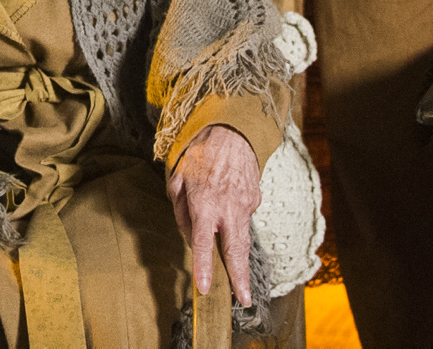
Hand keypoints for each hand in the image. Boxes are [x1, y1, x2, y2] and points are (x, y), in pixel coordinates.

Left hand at [168, 123, 260, 306]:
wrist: (232, 130)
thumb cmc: (199, 153)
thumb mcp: (178, 177)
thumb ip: (180, 208)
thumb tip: (187, 233)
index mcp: (204, 203)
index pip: (203, 242)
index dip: (204, 267)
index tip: (205, 288)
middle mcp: (228, 208)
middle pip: (235, 250)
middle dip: (240, 278)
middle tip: (244, 300)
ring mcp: (245, 204)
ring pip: (244, 239)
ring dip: (243, 263)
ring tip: (243, 286)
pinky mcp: (255, 199)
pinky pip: (244, 217)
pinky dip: (237, 223)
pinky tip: (230, 214)